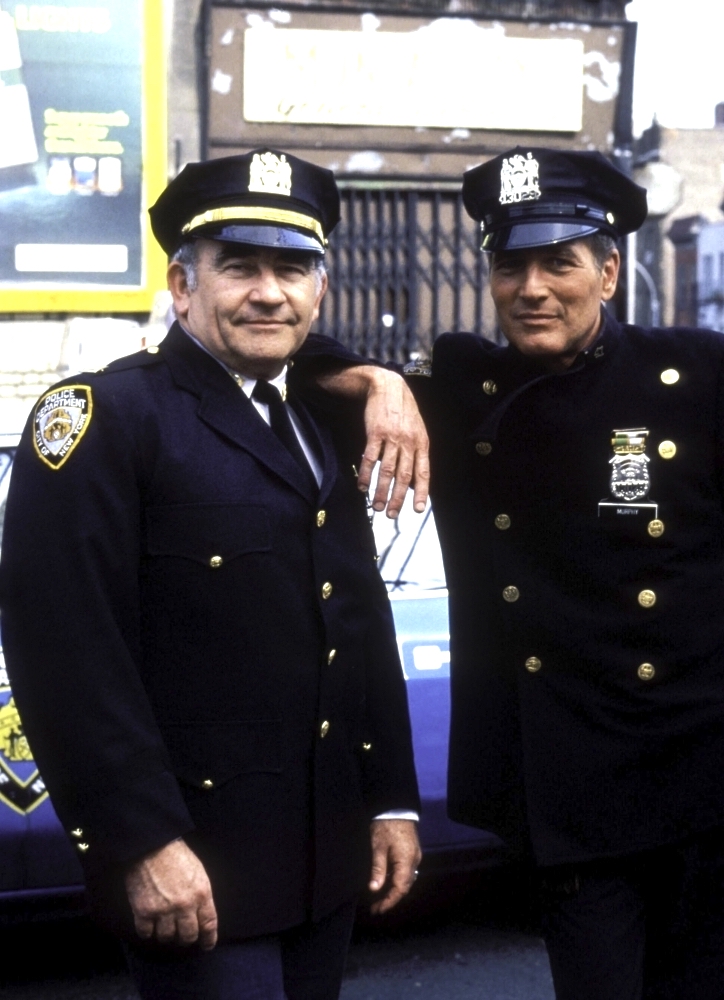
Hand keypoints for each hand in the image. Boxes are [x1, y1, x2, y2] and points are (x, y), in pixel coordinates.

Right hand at [124, 839, 217, 949]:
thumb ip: (201, 895)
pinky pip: (146, 934)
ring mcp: (163, 910)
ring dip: (166, 934)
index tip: (206, 945)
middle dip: (186, 938)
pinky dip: (147, 931)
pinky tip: (149, 924)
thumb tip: (201, 915)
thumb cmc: (176, 855)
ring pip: (167, 938)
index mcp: (202, 893)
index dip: (209, 939)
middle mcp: (184, 905)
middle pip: (188, 936)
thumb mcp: (198, 872)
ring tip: (164, 926)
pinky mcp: (144, 911)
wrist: (151, 845)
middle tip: (182, 934)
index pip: (209, 924)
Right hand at [318, 366, 429, 517]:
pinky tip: (362, 485)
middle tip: (392, 514)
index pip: (423, 472)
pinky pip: (370, 457)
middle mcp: (408, 442)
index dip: (422, 492)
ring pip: (387, 470)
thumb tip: (414, 480)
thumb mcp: (417, 431)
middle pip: (404, 475)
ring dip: (381, 490)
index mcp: (421, 443)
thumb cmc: (403, 412)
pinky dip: (365, 473)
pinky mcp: (375, 432)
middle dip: (398, 498)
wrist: (388, 387)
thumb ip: (416, 454)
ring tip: (377, 505)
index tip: (419, 509)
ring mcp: (392, 437)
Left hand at [368, 819, 421, 914]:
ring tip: (379, 898)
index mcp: (407, 861)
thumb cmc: (385, 826)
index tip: (377, 910)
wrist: (396, 807)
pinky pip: (406, 872)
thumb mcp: (378, 847)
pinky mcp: (412, 852)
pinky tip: (386, 882)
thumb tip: (374, 889)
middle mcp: (414, 861)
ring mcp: (415, 856)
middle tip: (375, 907)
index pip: (400, 888)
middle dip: (390, 898)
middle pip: (405, 886)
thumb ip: (378, 869)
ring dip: (394, 890)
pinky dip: (396, 880)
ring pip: (406, 880)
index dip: (389, 901)